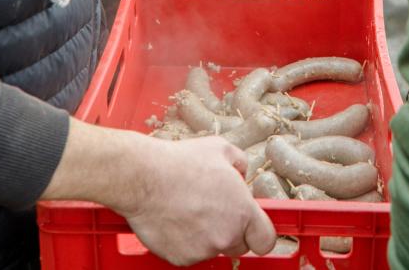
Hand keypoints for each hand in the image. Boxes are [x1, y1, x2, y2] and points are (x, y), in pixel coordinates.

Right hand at [39, 121, 275, 264]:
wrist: (143, 177)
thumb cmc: (181, 162)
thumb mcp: (221, 149)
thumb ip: (241, 164)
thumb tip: (241, 175)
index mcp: (242, 211)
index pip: (265, 240)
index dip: (259, 234)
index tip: (251, 229)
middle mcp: (226, 235)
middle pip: (238, 246)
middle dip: (230, 232)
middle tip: (212, 211)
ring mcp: (202, 250)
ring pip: (211, 249)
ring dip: (205, 236)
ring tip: (187, 209)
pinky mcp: (180, 258)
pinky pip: (189, 254)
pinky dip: (183, 242)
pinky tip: (174, 219)